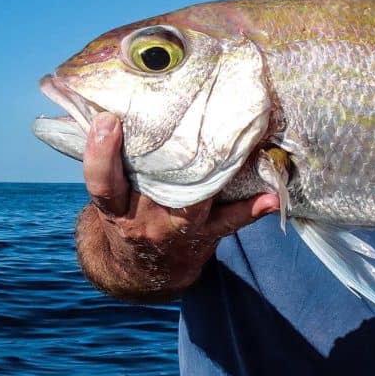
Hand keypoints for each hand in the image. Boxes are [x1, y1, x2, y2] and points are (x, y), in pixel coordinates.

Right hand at [77, 112, 278, 299]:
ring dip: (218, 174)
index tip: (108, 120)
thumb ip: (114, 161)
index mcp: (115, 206)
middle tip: (185, 117)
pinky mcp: (206, 235)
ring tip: (240, 145)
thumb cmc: (128, 212)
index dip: (101, 152)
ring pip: (196, 201)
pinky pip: (230, 223)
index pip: (102, 181)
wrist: (144, 270)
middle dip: (168, 155)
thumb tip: (107, 105)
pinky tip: (272, 198)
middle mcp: (143, 219)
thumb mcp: (112, 194)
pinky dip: (252, 210)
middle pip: (156, 187)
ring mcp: (177, 229)